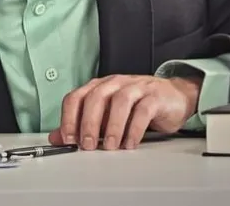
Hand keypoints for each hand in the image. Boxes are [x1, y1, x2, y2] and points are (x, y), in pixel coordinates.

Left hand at [47, 74, 201, 150]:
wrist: (173, 97)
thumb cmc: (137, 106)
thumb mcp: (106, 115)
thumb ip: (82, 124)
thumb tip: (57, 137)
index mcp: (99, 86)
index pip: (76, 97)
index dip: (69, 118)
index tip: (68, 139)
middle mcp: (115, 84)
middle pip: (96, 97)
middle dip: (88, 123)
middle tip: (87, 145)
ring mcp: (136, 87)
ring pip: (120, 101)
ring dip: (112, 126)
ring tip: (109, 146)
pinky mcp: (155, 97)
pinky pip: (143, 110)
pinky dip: (134, 129)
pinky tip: (130, 143)